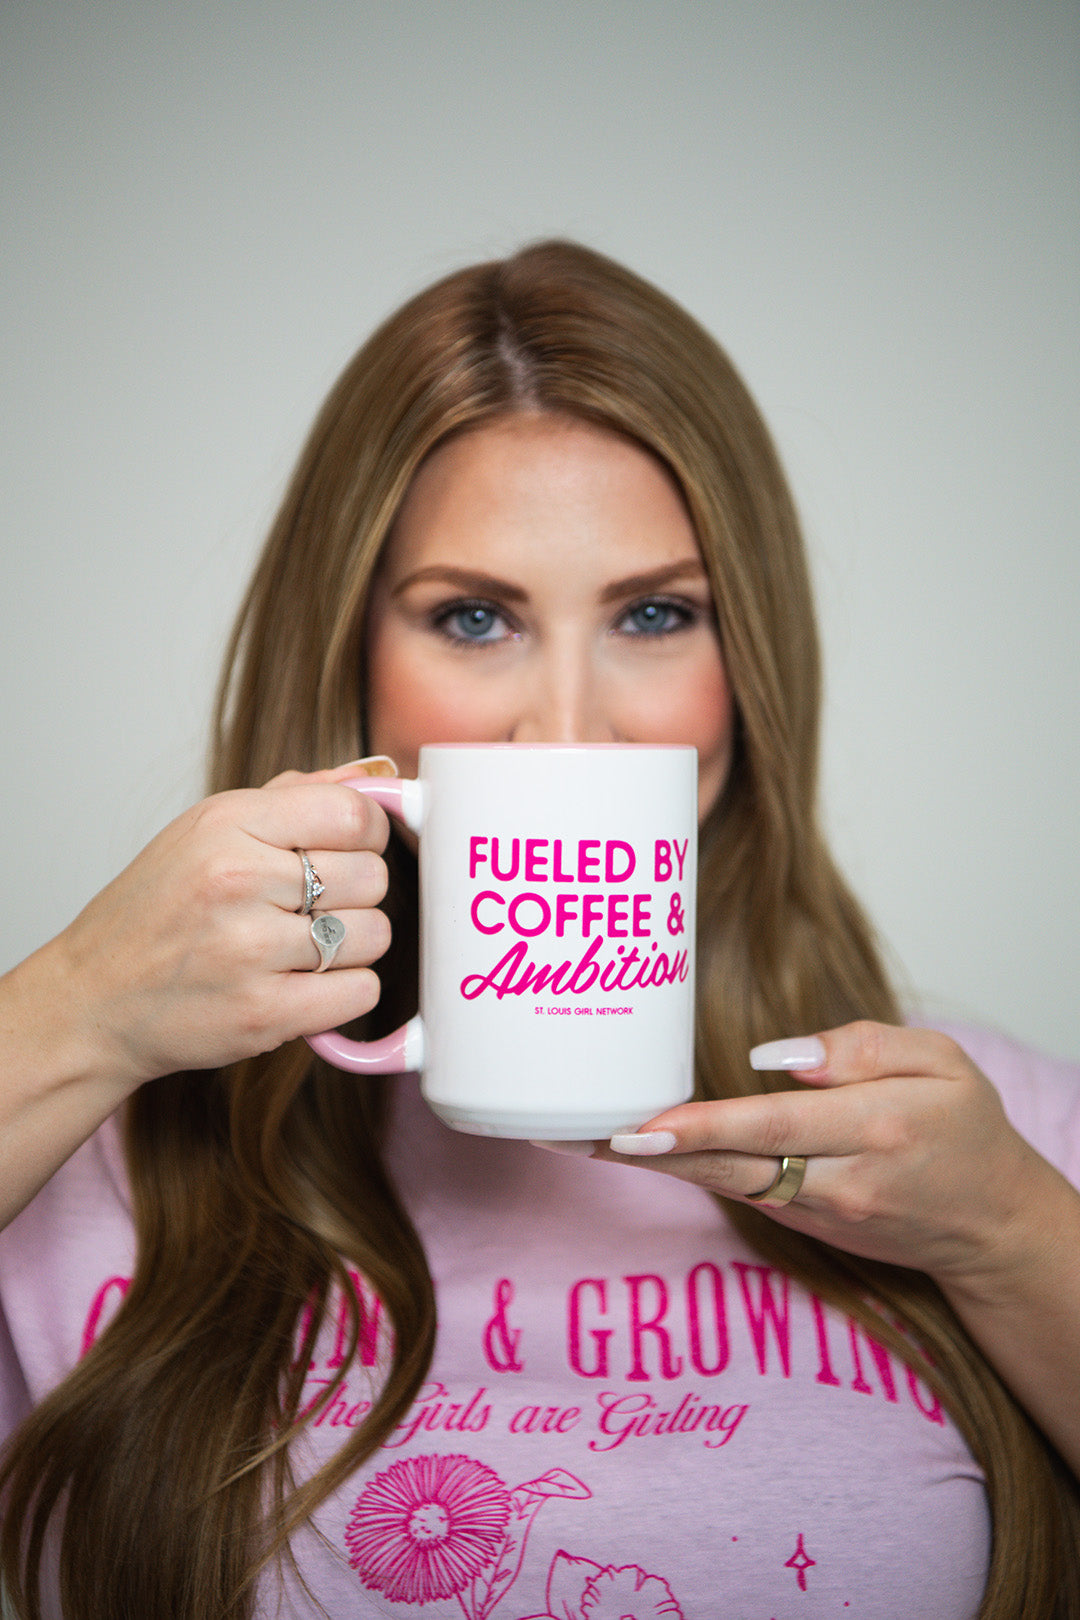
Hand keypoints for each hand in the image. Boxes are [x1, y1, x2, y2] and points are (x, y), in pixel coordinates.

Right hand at [28, 761, 396, 1091]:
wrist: (93, 1001)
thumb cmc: (153, 914)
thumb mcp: (206, 830)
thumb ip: (292, 798)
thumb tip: (372, 777)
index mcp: (227, 824)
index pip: (354, 814)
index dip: (369, 832)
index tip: (353, 848)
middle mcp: (238, 880)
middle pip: (372, 876)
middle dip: (356, 894)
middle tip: (311, 907)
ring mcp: (250, 950)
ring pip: (374, 935)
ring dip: (351, 946)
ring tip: (301, 948)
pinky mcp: (263, 1013)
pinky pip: (361, 992)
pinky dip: (344, 993)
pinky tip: (305, 985)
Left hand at [594, 1021, 1057, 1288]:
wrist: (992, 1224)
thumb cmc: (966, 1128)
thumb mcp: (941, 1062)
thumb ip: (860, 1047)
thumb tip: (770, 1057)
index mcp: (878, 1128)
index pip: (776, 1126)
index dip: (703, 1127)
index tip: (640, 1125)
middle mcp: (841, 1181)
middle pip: (729, 1167)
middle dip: (648, 1153)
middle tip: (572, 1136)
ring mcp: (817, 1214)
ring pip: (721, 1185)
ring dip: (649, 1163)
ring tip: (573, 1136)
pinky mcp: (801, 1225)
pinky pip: (734, 1190)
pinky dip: (681, 1169)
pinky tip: (629, 1146)